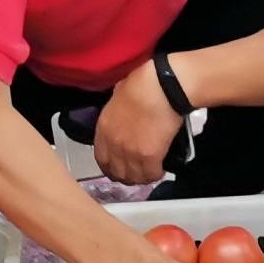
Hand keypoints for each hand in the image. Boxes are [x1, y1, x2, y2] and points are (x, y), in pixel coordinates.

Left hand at [94, 64, 185, 187]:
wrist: (158, 88)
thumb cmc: (141, 84)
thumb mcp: (118, 97)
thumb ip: (117, 113)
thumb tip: (124, 114)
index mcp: (103, 129)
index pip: (101, 159)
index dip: (111, 167)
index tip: (120, 168)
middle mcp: (113, 145)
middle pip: (116, 173)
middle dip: (127, 176)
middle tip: (138, 173)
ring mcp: (130, 153)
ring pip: (134, 178)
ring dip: (142, 177)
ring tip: (151, 172)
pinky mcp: (149, 157)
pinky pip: (151, 174)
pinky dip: (156, 174)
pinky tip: (162, 169)